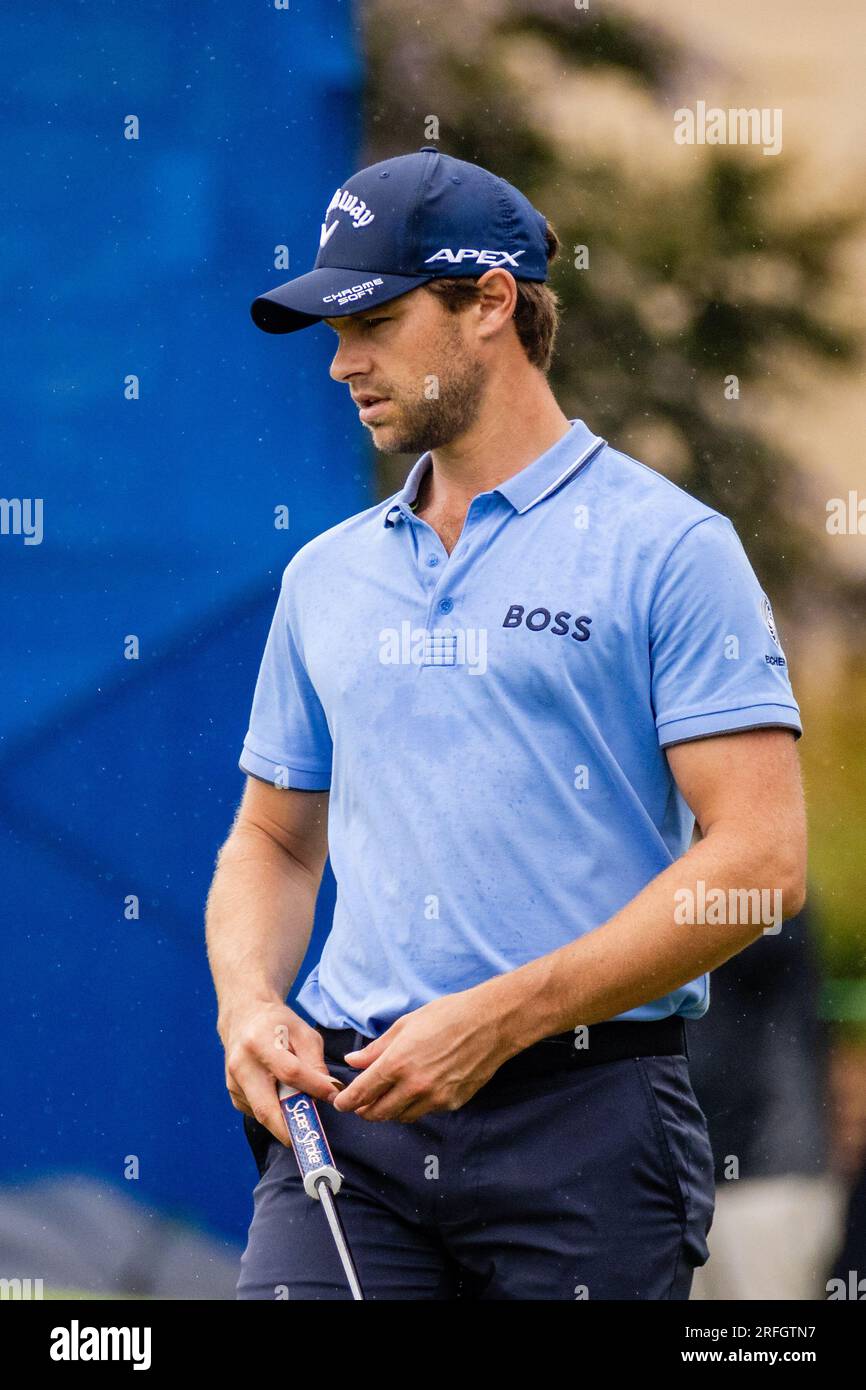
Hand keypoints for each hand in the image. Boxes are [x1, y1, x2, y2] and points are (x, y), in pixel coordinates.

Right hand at [221, 1000, 341, 1145]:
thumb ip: (315, 1062)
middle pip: (266, 1108)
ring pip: (262, 1114)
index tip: (334, 1097)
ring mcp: (233, 1083)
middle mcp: (241, 1065)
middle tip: (311, 1138)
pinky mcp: (233, 1094)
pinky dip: (274, 1112)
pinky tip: (283, 1099)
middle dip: (290, 1130)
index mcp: (259, 1043)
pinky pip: (256, 1112)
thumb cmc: (278, 1024)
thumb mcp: (303, 1032)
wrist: (244, 1016)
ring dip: (284, 1121)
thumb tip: (328, 1092)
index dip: (314, 1088)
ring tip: (303, 1114)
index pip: (290, 1073)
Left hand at [331, 990, 510, 1122]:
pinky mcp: (452, 1103)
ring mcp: (435, 1098)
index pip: (362, 1093)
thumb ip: (376, 1048)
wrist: (491, 1023)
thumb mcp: (405, 1025)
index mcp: (397, 1063)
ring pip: (401, 1116)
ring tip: (386, 1098)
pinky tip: (415, 1091)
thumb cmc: (448, 1015)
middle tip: (360, 1104)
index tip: (341, 1103)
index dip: (347, 1102)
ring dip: (389, 1111)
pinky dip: (414, 1106)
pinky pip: (425, 1111)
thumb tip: (352, 1061)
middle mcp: (414, 1086)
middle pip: (378, 1112)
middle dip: (364, 1111)